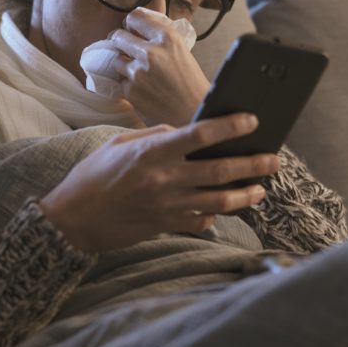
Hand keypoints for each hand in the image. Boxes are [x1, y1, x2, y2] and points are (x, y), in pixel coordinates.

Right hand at [38, 113, 279, 253]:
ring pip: (218, 200)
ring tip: (260, 189)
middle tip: (274, 159)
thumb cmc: (93, 176)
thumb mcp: (119, 144)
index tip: (252, 121)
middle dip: (252, 164)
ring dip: (244, 194)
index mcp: (151, 152)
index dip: (230, 126)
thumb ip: (154, 136)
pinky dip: (214, 215)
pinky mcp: (165, 226)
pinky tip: (222, 209)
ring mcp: (167, 206)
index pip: (199, 134)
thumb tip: (182, 132)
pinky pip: (200, 221)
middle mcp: (163, 179)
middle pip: (220, 170)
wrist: (73, 219)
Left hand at [109, 8, 211, 126]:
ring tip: (142, 73)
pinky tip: (144, 88)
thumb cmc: (191, 83)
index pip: (135, 17)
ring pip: (117, 59)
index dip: (131, 24)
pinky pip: (120, 79)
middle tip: (129, 50)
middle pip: (119, 36)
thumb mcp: (181, 51)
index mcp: (167, 37)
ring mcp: (138, 72)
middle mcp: (151, 52)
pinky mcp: (130, 90)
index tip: (132, 30)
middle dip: (122, 42)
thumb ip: (161, 35)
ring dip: (125, 64)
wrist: (194, 114)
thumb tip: (142, 16)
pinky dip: (128, 83)